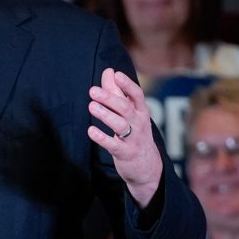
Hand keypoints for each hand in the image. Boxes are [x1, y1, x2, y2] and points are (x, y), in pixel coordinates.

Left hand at [88, 68, 162, 206]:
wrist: (148, 166)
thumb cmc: (135, 133)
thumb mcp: (130, 112)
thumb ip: (117, 92)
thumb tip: (109, 71)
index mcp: (141, 111)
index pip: (137, 94)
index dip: (127, 84)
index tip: (116, 74)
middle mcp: (139, 123)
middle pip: (125, 108)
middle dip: (109, 98)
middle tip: (92, 91)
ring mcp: (133, 139)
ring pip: (120, 125)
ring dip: (105, 115)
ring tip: (91, 106)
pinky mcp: (125, 153)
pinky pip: (113, 145)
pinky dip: (102, 138)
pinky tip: (91, 131)